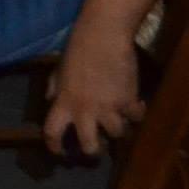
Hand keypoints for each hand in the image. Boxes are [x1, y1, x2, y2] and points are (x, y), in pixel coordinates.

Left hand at [44, 22, 144, 156]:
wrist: (102, 36)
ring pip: (116, 134)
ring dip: (119, 128)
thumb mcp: (60, 69)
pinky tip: (137, 104)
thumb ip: (55, 87)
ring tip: (120, 119)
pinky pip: (136, 117)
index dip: (55, 146)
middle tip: (97, 149)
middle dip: (93, 152)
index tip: (61, 153)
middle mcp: (84, 110)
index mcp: (63, 102)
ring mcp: (108, 108)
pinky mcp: (128, 101)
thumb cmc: (77, 48)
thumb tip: (50, 100)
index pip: (52, 132)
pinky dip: (137, 112)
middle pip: (89, 146)